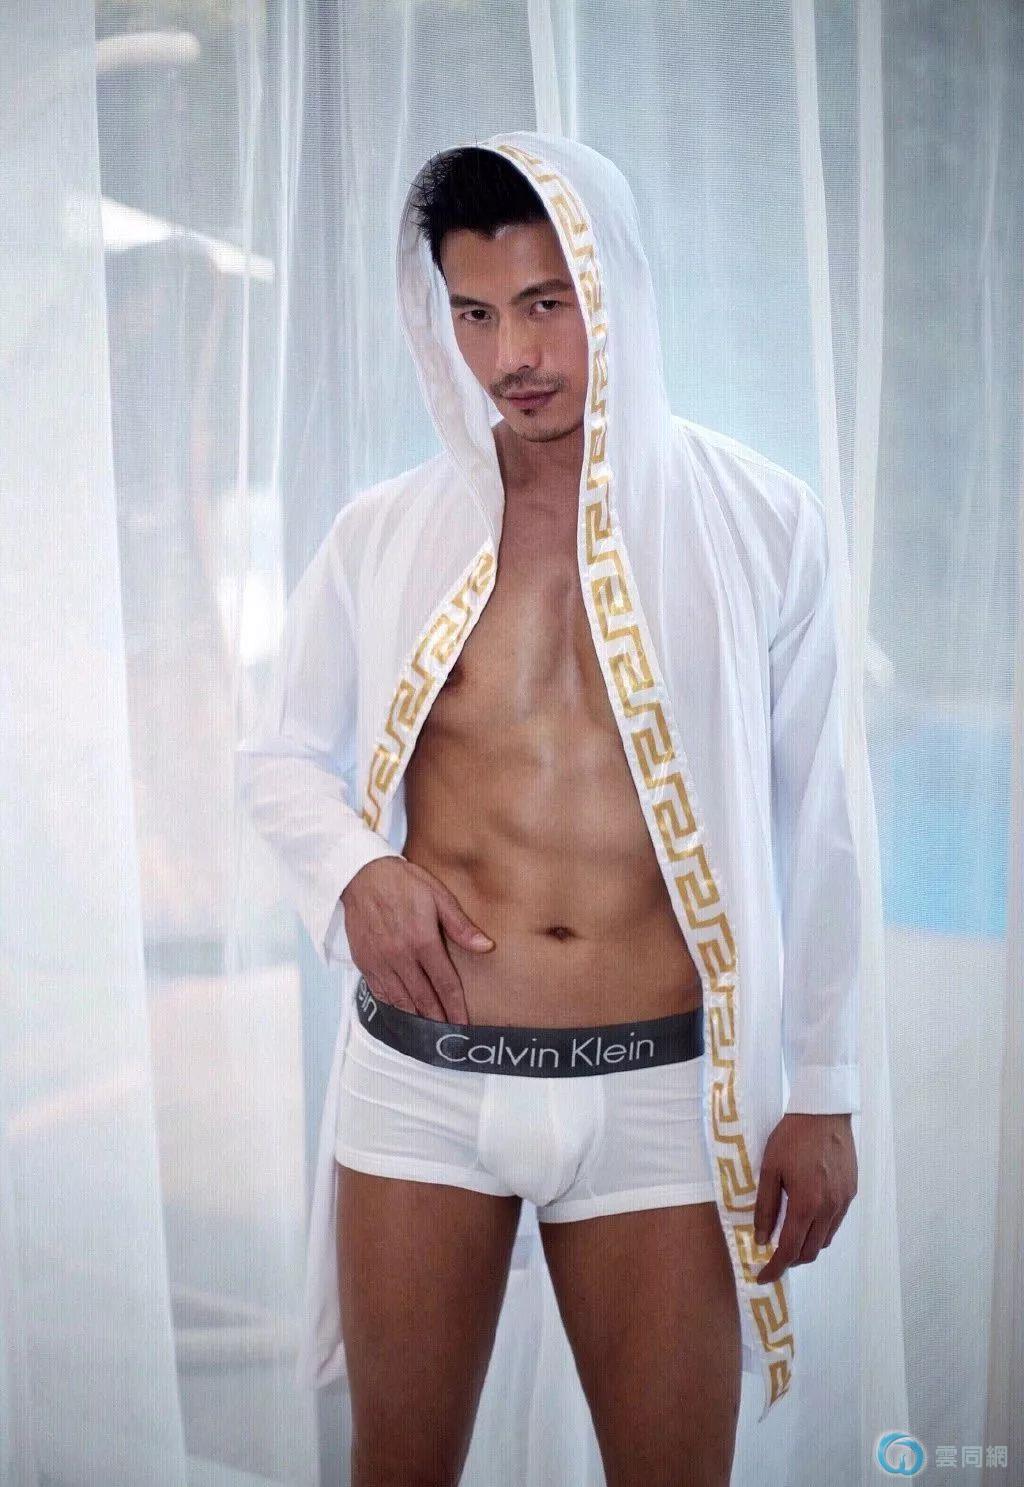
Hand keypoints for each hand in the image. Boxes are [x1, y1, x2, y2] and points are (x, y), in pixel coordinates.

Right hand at [340, 857, 492, 1022]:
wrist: (360, 874)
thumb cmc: (403, 882)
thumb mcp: (438, 896)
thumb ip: (461, 926)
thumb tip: (486, 947)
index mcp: (422, 940)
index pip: (444, 983)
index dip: (455, 1007)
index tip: (463, 1024)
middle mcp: (399, 956)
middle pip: (423, 998)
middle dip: (438, 1019)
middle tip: (449, 1034)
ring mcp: (379, 962)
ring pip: (400, 1000)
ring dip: (416, 1017)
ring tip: (429, 1029)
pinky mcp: (364, 962)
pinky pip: (380, 993)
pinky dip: (394, 1006)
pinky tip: (404, 1012)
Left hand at [753, 1113, 856, 1284]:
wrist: (824, 1112)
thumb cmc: (792, 1137)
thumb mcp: (769, 1169)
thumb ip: (765, 1207)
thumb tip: (761, 1239)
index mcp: (806, 1204)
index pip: (790, 1250)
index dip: (775, 1267)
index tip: (763, 1277)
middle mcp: (829, 1208)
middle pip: (811, 1251)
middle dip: (791, 1261)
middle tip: (773, 1257)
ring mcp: (844, 1201)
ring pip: (825, 1239)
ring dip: (807, 1246)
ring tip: (789, 1237)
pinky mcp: (851, 1192)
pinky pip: (835, 1222)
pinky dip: (820, 1229)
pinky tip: (808, 1217)